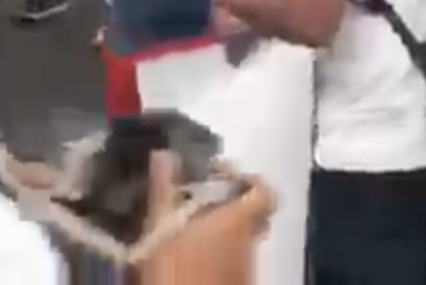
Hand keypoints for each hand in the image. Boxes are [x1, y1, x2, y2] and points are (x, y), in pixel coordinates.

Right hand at [139, 152, 272, 284]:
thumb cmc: (177, 272)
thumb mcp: (161, 228)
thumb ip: (164, 188)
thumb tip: (165, 153)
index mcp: (238, 220)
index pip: (264, 192)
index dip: (246, 178)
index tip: (215, 174)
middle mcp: (249, 243)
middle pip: (249, 214)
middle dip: (222, 204)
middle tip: (190, 201)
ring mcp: (244, 270)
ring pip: (238, 239)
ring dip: (215, 231)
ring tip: (177, 230)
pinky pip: (228, 262)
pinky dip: (211, 254)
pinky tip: (181, 258)